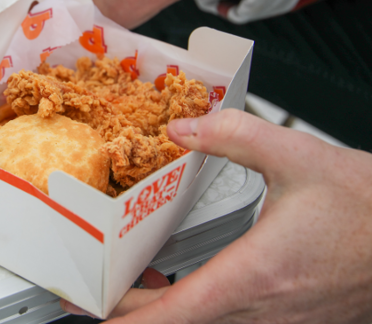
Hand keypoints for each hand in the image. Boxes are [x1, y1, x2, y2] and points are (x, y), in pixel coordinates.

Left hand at [63, 110, 371, 322]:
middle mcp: (264, 309)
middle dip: (130, 309)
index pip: (173, 313)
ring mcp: (280, 321)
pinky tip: (185, 281)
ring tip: (132, 281)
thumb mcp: (297, 156)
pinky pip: (228, 321)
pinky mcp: (291, 319)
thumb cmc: (370, 208)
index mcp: (255, 274)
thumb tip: (183, 128)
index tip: (89, 307)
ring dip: (162, 309)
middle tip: (96, 286)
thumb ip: (233, 136)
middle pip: (177, 323)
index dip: (124, 316)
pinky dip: (194, 307)